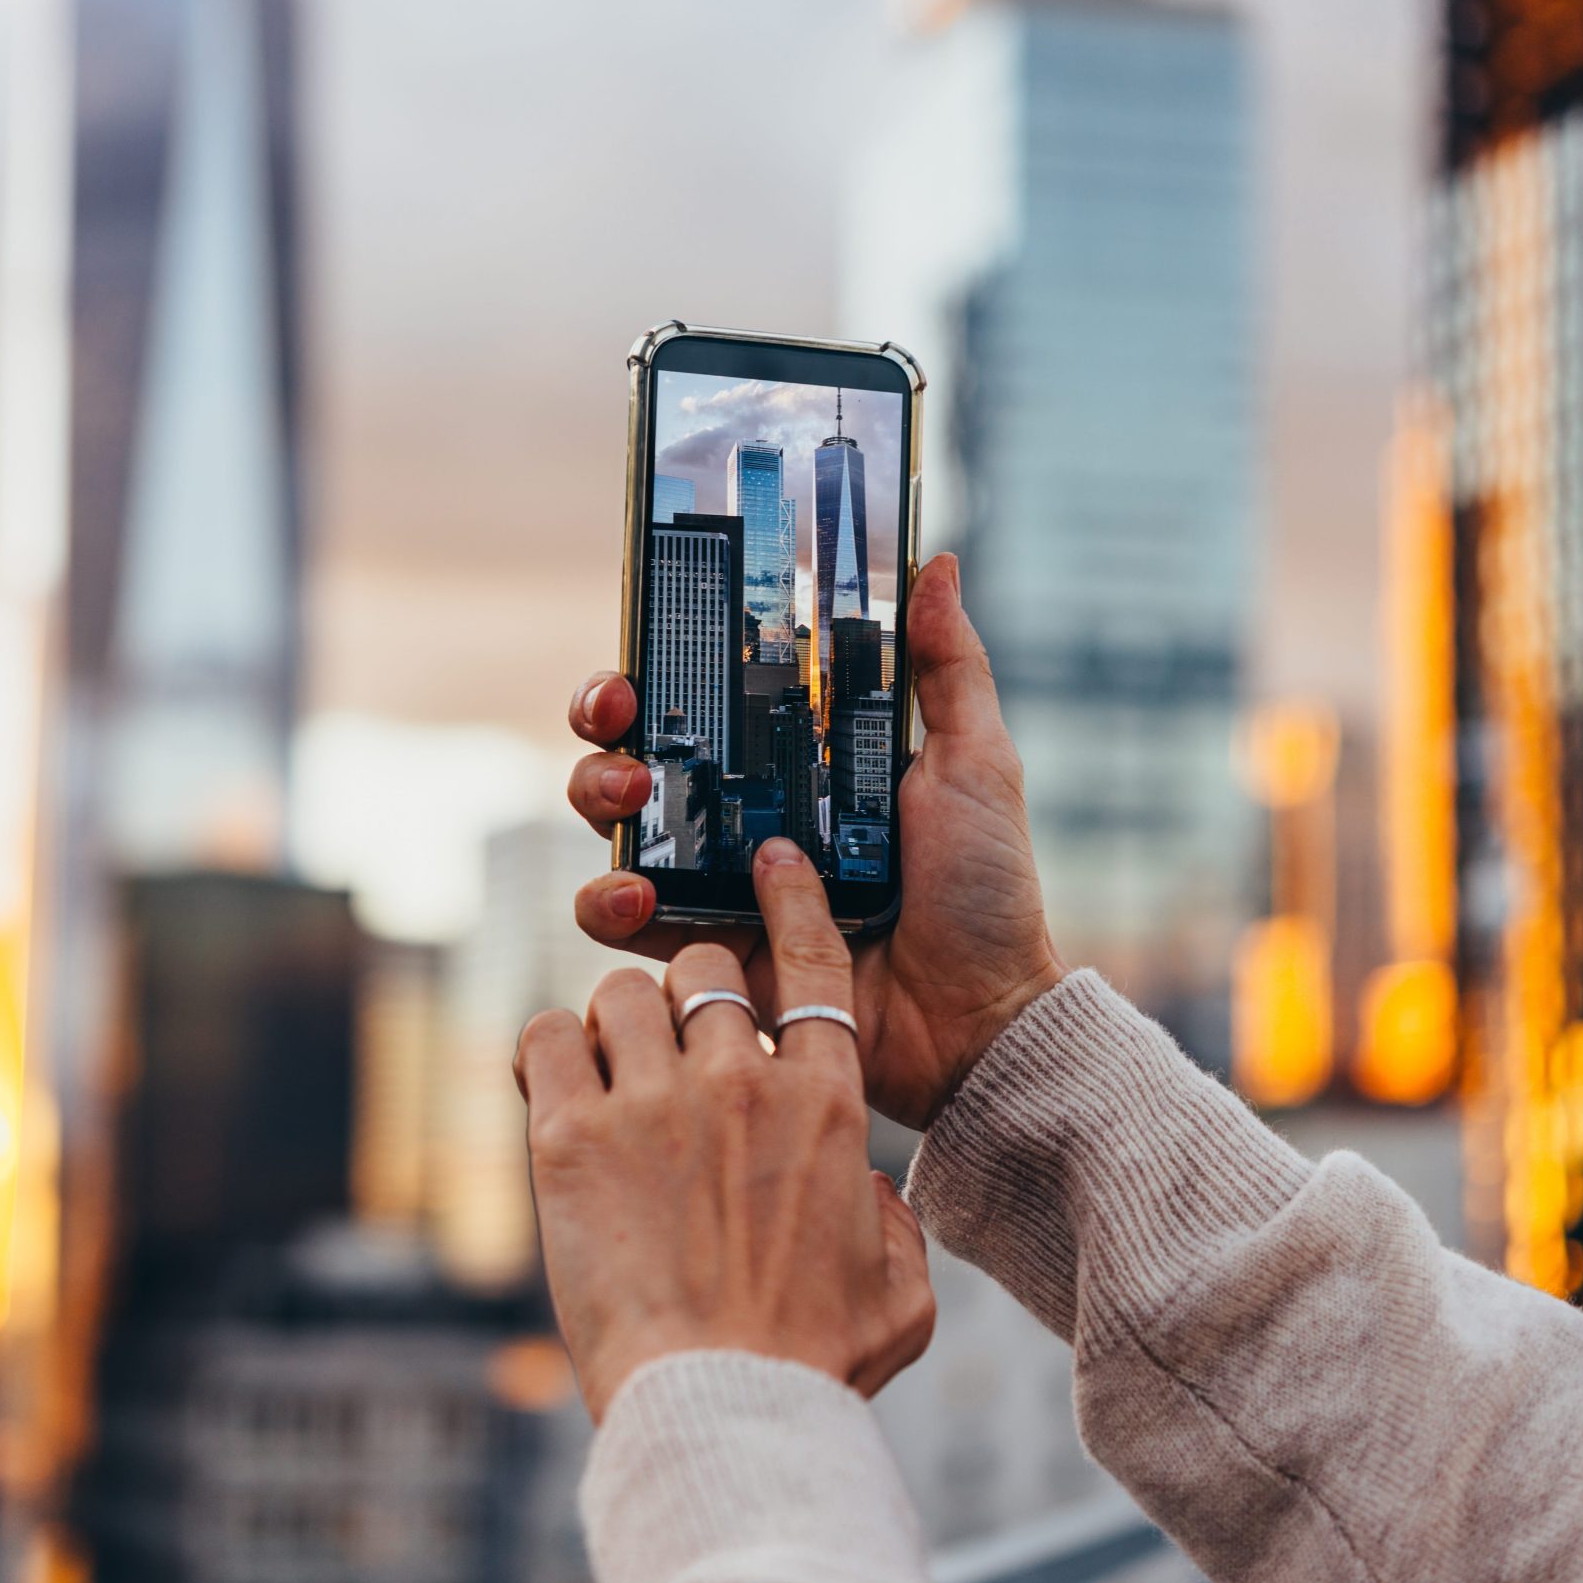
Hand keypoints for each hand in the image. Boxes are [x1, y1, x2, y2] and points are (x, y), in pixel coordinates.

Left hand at [513, 847, 935, 1420]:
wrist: (720, 1408)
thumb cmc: (812, 1365)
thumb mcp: (901, 1297)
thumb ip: (897, 1226)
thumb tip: (872, 1191)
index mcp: (829, 1105)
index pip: (812, 964)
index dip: (792, 902)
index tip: (772, 864)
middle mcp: (742, 1082)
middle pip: (706, 970)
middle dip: (688, 995)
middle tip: (670, 1047)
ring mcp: (653, 1102)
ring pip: (623, 990)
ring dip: (614, 1020)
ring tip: (608, 1071)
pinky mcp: (570, 1135)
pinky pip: (545, 1036)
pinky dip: (546, 1049)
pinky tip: (552, 1087)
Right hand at [566, 551, 1060, 1126]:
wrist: (978, 1020)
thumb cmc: (986, 895)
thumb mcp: (975, 766)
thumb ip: (951, 669)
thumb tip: (935, 562)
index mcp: (800, 762)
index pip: (706, 697)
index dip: (659, 666)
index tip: (644, 648)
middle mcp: (746, 814)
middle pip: (638, 748)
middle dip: (605, 723)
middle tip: (622, 721)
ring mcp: (718, 884)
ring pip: (613, 827)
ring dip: (596, 797)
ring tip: (627, 798)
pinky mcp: (704, 956)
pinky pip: (623, 928)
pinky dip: (609, 905)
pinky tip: (638, 896)